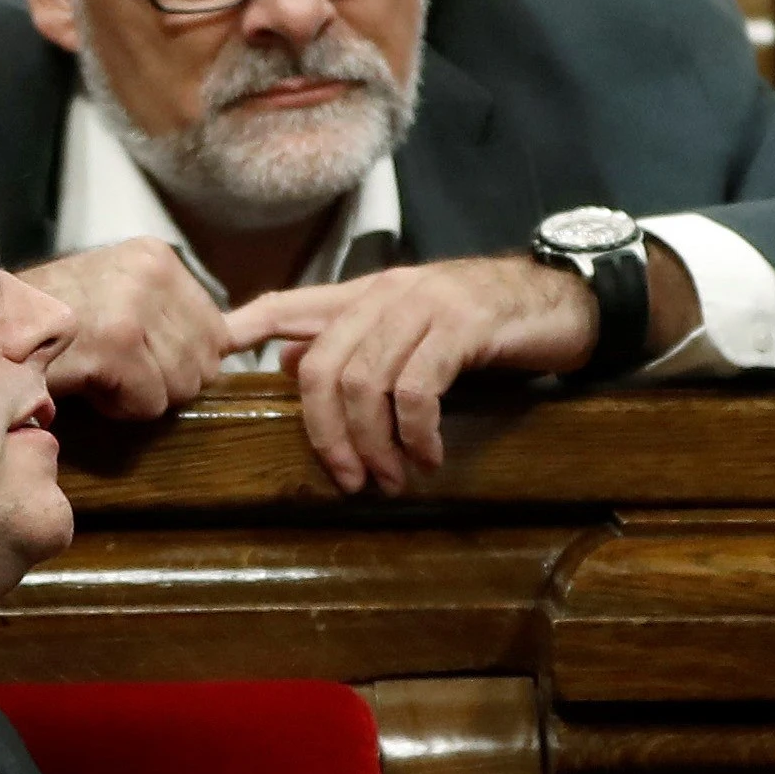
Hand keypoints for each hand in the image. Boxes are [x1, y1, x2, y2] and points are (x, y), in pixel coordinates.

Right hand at [16, 239, 229, 418]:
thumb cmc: (49, 324)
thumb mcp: (122, 299)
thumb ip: (182, 317)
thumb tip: (246, 339)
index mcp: (156, 257)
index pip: (218, 334)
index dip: (176, 359)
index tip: (128, 350)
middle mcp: (150, 272)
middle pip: (205, 365)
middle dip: (162, 379)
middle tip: (110, 365)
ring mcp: (134, 305)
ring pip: (181, 387)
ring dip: (139, 395)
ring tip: (96, 370)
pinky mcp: (116, 343)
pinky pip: (151, 404)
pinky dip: (119, 409)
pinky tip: (86, 384)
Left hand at [223, 256, 597, 493]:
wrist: (560, 301)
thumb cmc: (482, 323)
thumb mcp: (409, 329)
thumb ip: (351, 342)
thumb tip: (286, 367)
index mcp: (366, 294)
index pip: (288, 304)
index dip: (246, 328)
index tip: (214, 356)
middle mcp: (386, 294)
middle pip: (322, 365)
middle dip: (325, 433)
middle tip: (347, 479)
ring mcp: (424, 306)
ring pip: (365, 381)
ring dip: (371, 443)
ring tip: (390, 479)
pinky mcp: (463, 326)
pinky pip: (417, 387)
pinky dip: (415, 432)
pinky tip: (428, 457)